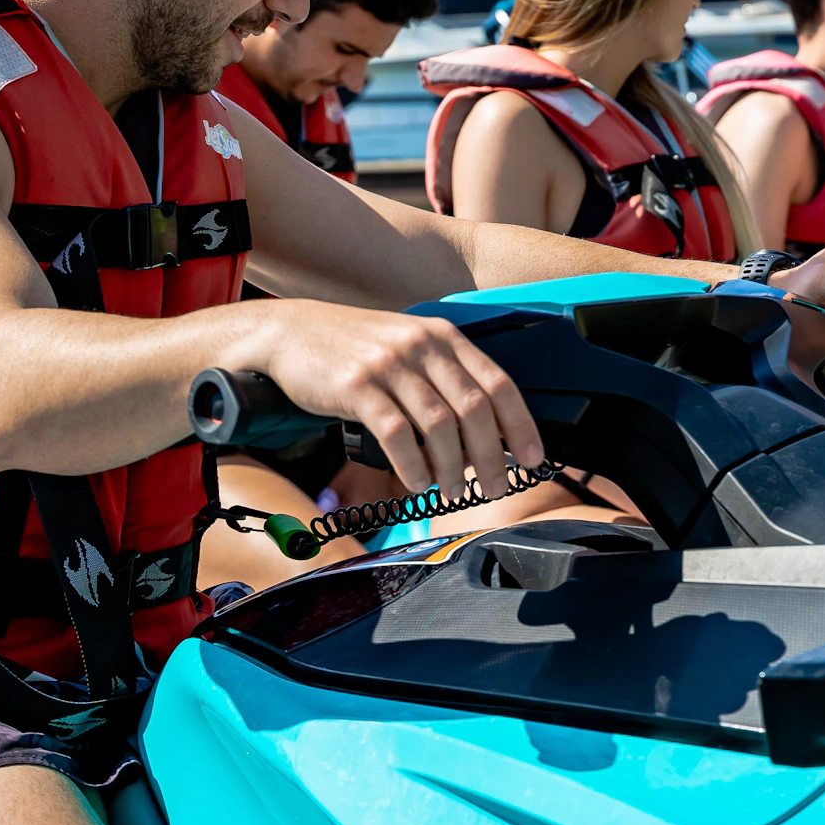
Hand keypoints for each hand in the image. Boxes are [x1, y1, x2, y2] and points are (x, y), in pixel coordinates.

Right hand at [240, 301, 542, 498]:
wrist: (292, 333)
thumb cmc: (354, 349)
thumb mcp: (406, 348)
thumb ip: (442, 378)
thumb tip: (482, 434)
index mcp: (442, 336)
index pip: (498, 383)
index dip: (521, 425)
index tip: (533, 458)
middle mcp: (421, 345)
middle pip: (474, 409)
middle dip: (492, 456)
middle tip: (495, 487)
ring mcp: (389, 364)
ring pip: (439, 425)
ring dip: (451, 468)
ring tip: (451, 492)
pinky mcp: (357, 385)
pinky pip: (396, 433)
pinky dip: (412, 465)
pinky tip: (417, 481)